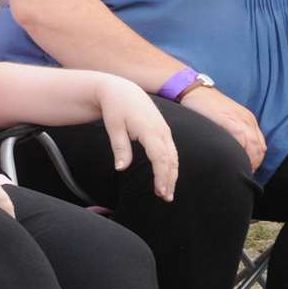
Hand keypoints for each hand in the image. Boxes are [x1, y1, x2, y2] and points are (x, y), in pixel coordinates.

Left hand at [91, 74, 178, 200]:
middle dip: (169, 179)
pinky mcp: (164, 131)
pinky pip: (171, 151)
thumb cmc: (115, 108)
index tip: (159, 191)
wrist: (122, 90)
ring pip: (174, 156)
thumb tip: (121, 168)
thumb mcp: (113, 127)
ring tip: (166, 192)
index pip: (160, 157)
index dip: (161, 176)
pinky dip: (171, 165)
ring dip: (172, 175)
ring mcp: (164, 130)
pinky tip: (166, 177)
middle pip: (171, 159)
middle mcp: (161, 130)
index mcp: (149, 129)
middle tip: (165, 198)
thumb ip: (120, 148)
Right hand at [180, 84, 265, 170]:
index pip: (260, 146)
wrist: (193, 91)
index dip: (255, 161)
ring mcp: (241, 120)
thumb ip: (232, 134)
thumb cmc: (205, 107)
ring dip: (248, 162)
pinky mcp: (230, 121)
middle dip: (253, 164)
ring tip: (237, 172)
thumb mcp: (225, 120)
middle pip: (260, 149)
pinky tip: (232, 162)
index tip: (246, 170)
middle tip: (241, 174)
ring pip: (255, 148)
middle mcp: (248, 120)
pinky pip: (243, 141)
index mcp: (248, 120)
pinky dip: (241, 154)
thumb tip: (232, 153)